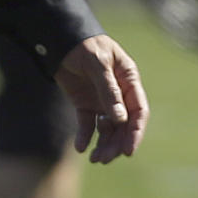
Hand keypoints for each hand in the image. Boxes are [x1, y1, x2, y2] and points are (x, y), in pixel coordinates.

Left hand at [54, 33, 148, 163]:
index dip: (136, 132)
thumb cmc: (84, 45)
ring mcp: (102, 100)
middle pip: (124, 125)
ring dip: (104, 144)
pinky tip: (81, 148)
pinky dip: (85, 137)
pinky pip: (88, 125)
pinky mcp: (85, 104)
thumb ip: (108, 89)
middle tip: (105, 159)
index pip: (139, 111)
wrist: (59, 39)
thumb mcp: (97, 63)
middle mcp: (119, 94)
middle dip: (117, 144)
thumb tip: (120, 119)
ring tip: (95, 159)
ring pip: (108, 129)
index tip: (129, 151)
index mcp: (129, 80)